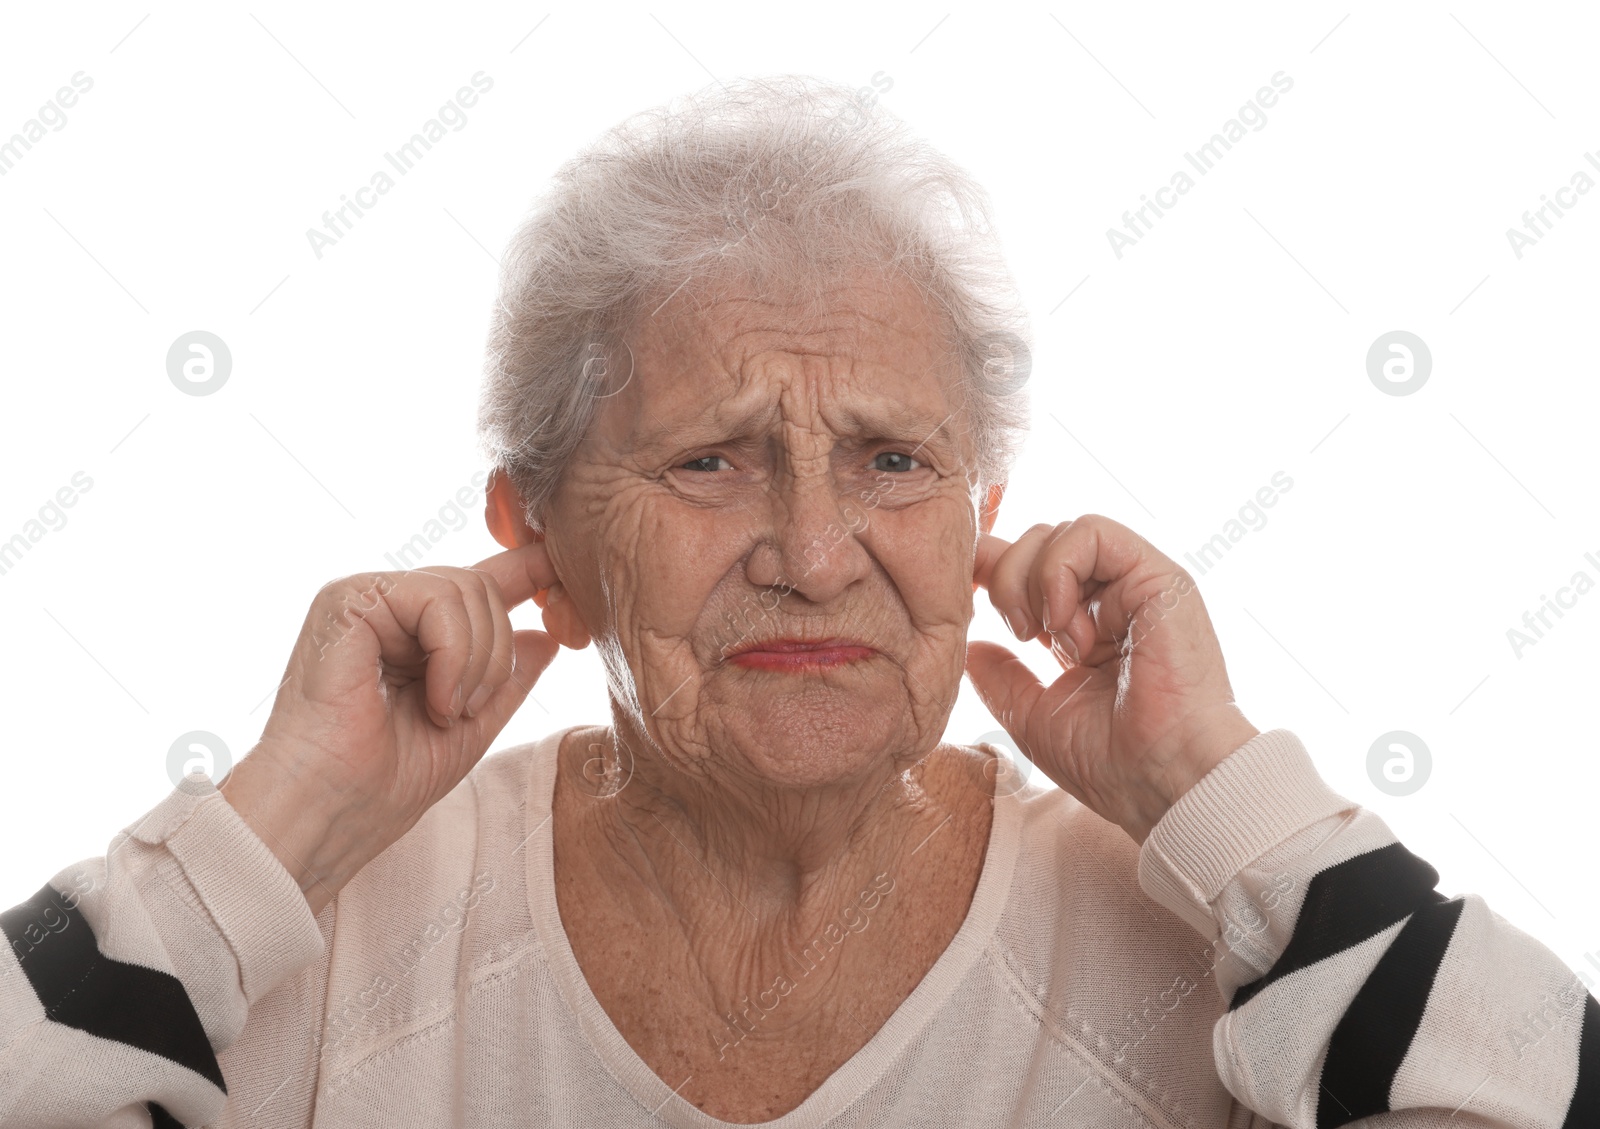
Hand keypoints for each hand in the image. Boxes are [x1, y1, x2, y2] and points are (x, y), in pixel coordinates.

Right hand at [220, 542, 562, 912]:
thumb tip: (547, 636)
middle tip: (466, 712)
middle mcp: (388, 608)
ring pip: (467, 588)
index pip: (479, 584)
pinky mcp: (348, 600)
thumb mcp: (471, 728)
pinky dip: (453, 653)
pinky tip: (434, 698)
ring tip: (445, 711)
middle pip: (483, 587)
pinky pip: (437, 598)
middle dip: (497, 656)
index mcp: (413, 635)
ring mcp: (366, 599)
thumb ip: (507, 680)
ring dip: (477, 662)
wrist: (330, 812)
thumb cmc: (384, 783)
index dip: (525, 570)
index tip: (561, 563)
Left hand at [963, 515, 1258, 843]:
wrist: (1164, 779)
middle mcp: (1113, 601)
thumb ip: (1001, 677)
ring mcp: (1136, 585)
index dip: (991, 570)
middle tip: (1019, 634)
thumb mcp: (1033, 716)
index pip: (1032, 571)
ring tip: (1047, 635)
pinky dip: (1059, 570)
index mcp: (1087, 630)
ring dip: (1032, 580)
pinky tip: (1064, 621)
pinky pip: (1091, 532)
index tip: (966, 592)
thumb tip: (970, 646)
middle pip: (1038, 542)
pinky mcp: (1159, 575)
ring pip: (1060, 532)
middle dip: (1006, 579)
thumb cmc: (1110, 762)